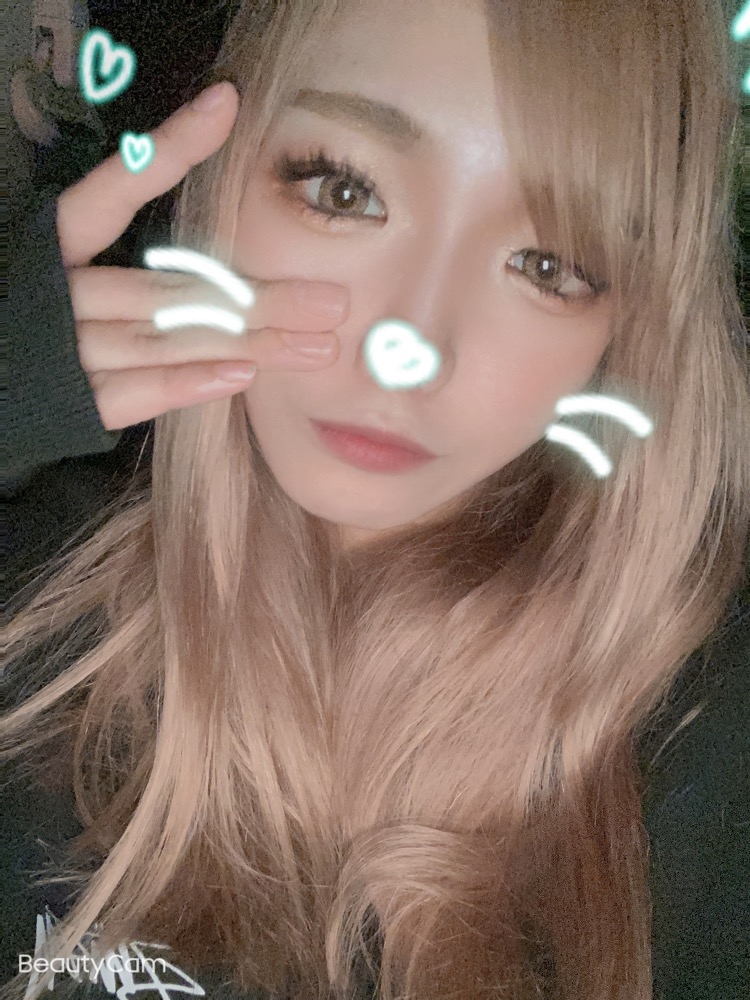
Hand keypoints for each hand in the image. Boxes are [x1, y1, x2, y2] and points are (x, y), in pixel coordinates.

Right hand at [55, 81, 347, 430]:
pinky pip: (133, 395)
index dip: (164, 154)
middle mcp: (55, 296)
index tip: (226, 108)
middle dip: (256, 297)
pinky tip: (244, 374)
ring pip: (164, 341)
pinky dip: (187, 383)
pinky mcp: (68, 407)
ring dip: (244, 343)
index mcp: (48, 249)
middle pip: (167, 290)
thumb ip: (133, 244)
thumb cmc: (42, 318)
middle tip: (332, 303)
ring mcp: (60, 352)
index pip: (109, 194)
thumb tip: (214, 157)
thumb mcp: (73, 268)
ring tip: (315, 345)